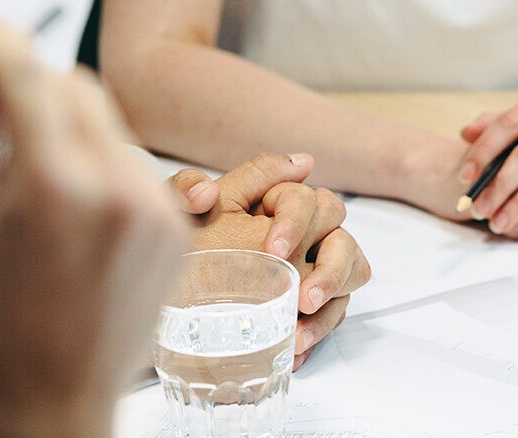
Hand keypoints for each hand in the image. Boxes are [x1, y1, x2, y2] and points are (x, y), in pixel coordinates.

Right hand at [0, 11, 186, 437]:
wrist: (43, 410)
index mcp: (52, 186)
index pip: (27, 72)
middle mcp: (116, 188)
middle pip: (74, 85)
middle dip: (30, 78)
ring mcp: (154, 210)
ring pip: (104, 125)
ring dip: (61, 125)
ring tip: (19, 172)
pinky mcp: (172, 230)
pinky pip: (128, 166)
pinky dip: (93, 166)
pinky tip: (60, 210)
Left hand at [169, 153, 371, 368]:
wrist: (165, 298)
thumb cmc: (178, 248)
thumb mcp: (185, 211)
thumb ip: (225, 180)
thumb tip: (269, 166)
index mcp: (273, 203)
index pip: (308, 200)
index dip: (296, 222)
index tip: (275, 250)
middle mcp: (301, 232)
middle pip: (342, 237)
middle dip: (330, 268)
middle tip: (304, 297)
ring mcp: (312, 268)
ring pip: (351, 273)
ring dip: (331, 303)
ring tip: (299, 333)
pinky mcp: (311, 303)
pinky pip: (334, 313)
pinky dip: (318, 331)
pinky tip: (293, 350)